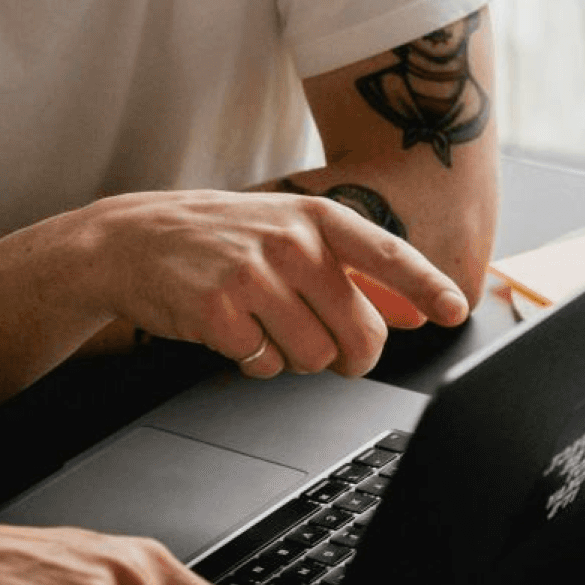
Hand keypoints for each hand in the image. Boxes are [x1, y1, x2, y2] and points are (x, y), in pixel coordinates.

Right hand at [78, 189, 467, 379]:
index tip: (453, 311)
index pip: (387, 254)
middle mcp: (289, 243)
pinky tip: (234, 333)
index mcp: (314, 218)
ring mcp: (252, 277)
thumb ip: (353, 272)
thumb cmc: (217, 239)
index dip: (426, 287)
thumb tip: (414, 311)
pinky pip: (266, 366)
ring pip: (315, 357)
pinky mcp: (219, 313)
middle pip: (359, 331)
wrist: (131, 241)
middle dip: (352, 355)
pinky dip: (256, 362)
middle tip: (333, 351)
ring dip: (297, 358)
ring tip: (266, 328)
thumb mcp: (286, 235)